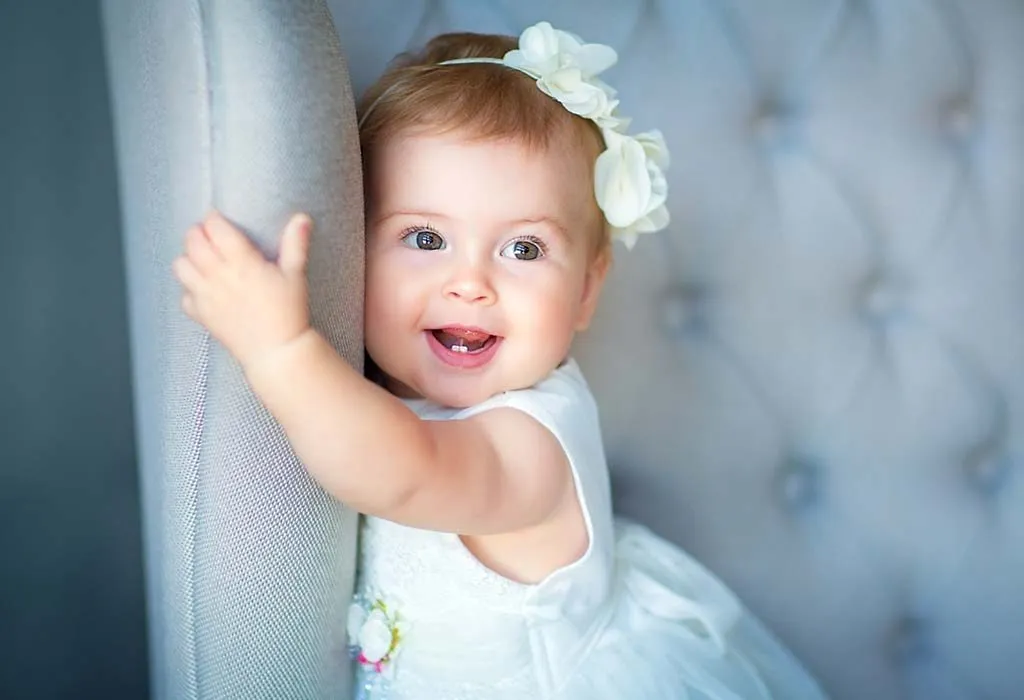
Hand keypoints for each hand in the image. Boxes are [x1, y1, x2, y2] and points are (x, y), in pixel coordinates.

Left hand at [172, 211, 313, 369]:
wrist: (277, 351)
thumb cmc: (288, 313)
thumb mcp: (295, 275)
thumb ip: (295, 244)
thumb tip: (301, 218)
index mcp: (241, 261)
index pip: (215, 228)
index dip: (214, 220)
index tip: (219, 220)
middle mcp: (218, 275)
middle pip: (193, 242)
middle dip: (198, 233)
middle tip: (209, 236)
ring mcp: (206, 296)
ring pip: (181, 266)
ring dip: (189, 258)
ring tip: (202, 260)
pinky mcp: (202, 315)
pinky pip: (184, 296)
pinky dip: (190, 290)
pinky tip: (204, 290)